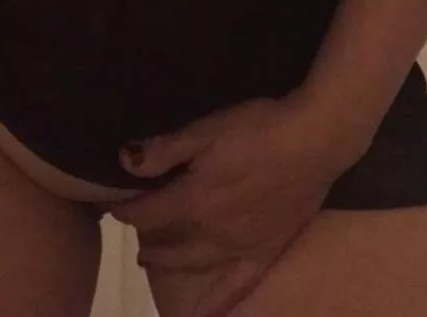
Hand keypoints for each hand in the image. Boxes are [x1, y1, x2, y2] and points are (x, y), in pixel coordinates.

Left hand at [105, 91, 369, 316]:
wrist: (312, 140)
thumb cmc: (256, 128)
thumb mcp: (205, 129)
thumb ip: (164, 150)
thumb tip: (123, 163)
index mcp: (193, 201)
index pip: (146, 213)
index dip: (126, 209)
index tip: (114, 203)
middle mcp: (211, 233)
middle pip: (167, 243)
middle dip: (145, 237)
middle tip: (134, 232)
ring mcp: (240, 247)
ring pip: (194, 264)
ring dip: (168, 262)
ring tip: (151, 259)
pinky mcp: (266, 252)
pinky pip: (237, 288)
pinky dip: (217, 305)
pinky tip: (203, 316)